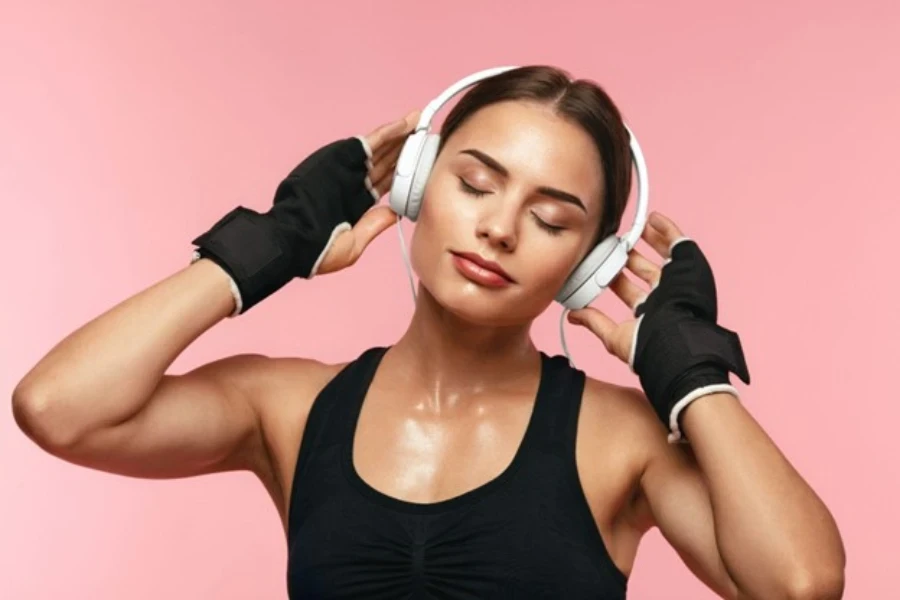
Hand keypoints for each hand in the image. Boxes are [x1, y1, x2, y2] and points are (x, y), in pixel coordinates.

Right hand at [316, 110, 419, 273]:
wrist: (291, 241)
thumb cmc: (316, 252)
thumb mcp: (354, 244)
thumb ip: (374, 225)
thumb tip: (394, 212)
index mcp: (354, 203)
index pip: (384, 183)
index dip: (402, 172)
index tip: (420, 164)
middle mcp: (352, 182)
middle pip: (385, 162)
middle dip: (404, 149)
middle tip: (423, 135)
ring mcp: (346, 168)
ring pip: (380, 149)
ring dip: (399, 135)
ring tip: (418, 121)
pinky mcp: (341, 158)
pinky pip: (370, 142)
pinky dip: (388, 132)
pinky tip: (405, 124)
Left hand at [566, 210, 681, 363]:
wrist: (674, 340)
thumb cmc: (648, 345)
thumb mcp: (615, 336)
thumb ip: (595, 323)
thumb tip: (573, 316)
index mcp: (650, 314)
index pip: (630, 292)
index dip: (617, 279)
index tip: (602, 269)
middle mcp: (666, 296)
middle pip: (646, 272)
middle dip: (631, 258)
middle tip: (616, 246)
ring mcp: (678, 280)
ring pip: (663, 255)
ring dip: (650, 241)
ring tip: (637, 228)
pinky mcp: (688, 265)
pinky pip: (678, 242)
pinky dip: (667, 229)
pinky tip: (653, 219)